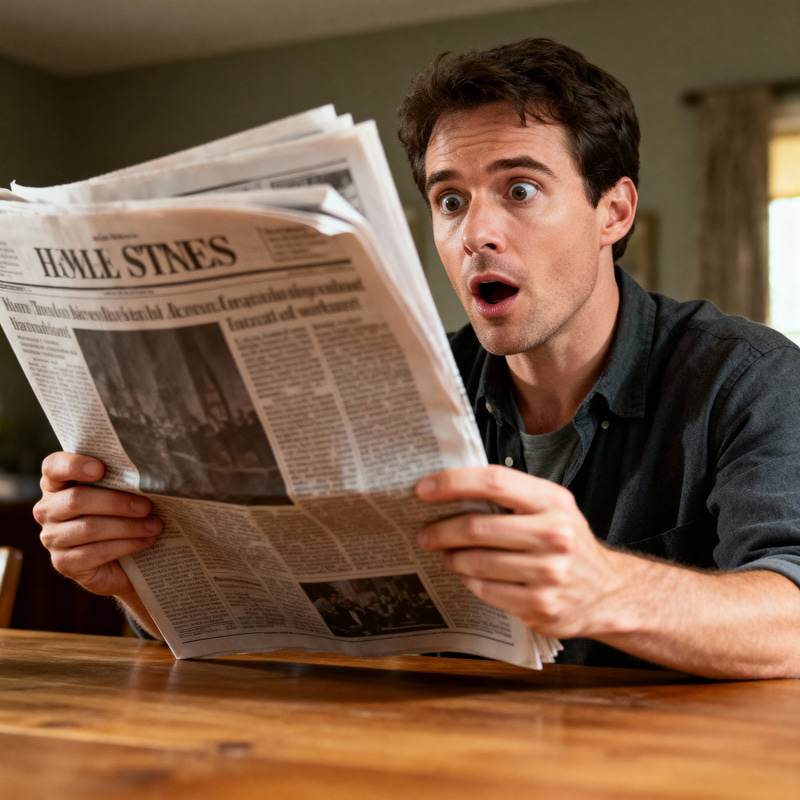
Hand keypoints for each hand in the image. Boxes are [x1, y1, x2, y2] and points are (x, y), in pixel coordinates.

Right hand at [35, 452, 161, 599]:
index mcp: (57, 483)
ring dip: (128, 527)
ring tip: (155, 526)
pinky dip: (126, 545)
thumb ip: (122, 479)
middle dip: (116, 502)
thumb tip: (150, 473)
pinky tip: (147, 540)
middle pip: (76, 500)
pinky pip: (96, 552)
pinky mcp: (64, 563)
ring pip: (89, 528)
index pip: (53, 467)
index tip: (101, 468)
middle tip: (146, 506)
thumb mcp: (120, 492)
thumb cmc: (122, 513)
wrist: (124, 559)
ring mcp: (52, 538)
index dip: (73, 465)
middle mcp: (48, 509)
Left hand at [415, 466, 624, 638]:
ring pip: (476, 562)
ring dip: (452, 558)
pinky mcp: (540, 606)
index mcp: (553, 502)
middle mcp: (555, 535)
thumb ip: (512, 497)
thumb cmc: (568, 544)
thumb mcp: (552, 509)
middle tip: (425, 533)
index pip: (494, 481)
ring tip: (447, 554)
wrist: (609, 592)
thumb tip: (452, 490)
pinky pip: (485, 590)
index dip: (453, 483)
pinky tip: (468, 575)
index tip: (424, 489)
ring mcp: (549, 574)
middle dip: (441, 530)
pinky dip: (469, 580)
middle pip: (477, 527)